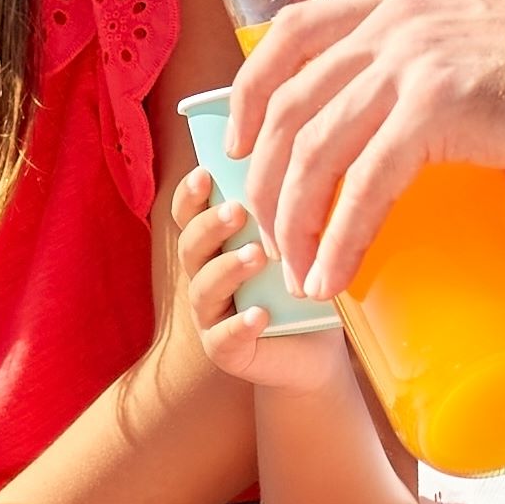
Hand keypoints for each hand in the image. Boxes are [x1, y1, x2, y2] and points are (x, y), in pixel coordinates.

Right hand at [158, 166, 350, 398]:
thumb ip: (282, 206)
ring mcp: (211, 317)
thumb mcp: (294, 240)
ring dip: (227, 270)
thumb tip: (301, 152)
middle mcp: (205, 277)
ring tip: (255, 255)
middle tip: (238, 211)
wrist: (315, 349)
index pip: (189, 214)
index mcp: (214, 245)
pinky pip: (224, 339)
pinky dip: (239, 326)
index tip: (206, 173)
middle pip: (191, 247)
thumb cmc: (301, 284)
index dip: (191, 195)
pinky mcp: (226, 351)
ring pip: (204, 290)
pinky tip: (259, 314)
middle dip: (211, 226)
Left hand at [235, 0, 504, 297]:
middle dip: (264, 178)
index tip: (238, 146)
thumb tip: (412, 175)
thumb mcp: (481, 61)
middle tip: (268, 235)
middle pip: (287, 102)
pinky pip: (366, 183)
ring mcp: (414, 60)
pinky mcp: (440, 108)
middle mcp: (395, 22)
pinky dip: (340, 238)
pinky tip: (332, 277)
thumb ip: (435, 98)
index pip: (291, 33)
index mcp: (400, 3)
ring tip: (297, 270)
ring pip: (314, 147)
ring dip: (292, 219)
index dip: (250, 92)